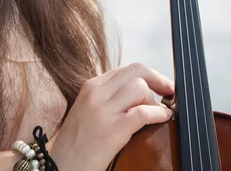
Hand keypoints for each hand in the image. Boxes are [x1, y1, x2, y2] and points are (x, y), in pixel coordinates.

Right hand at [49, 62, 173, 170]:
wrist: (61, 166)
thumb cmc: (77, 143)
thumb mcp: (88, 109)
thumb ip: (108, 96)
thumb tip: (139, 91)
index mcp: (91, 86)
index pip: (126, 69)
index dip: (148, 74)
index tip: (160, 83)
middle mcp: (97, 92)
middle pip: (136, 71)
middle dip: (158, 79)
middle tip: (169, 89)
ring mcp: (103, 110)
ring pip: (140, 88)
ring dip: (155, 101)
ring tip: (158, 113)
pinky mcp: (112, 130)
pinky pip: (143, 113)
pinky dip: (158, 114)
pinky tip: (163, 118)